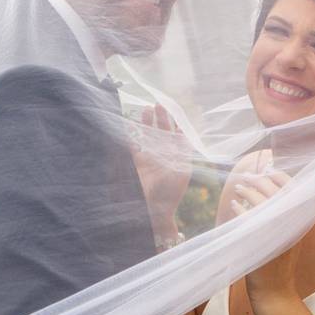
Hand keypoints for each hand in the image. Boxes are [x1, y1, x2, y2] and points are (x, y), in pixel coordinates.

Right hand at [131, 104, 193, 236]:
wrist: (154, 209)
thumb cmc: (171, 192)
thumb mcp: (182, 171)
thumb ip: (183, 152)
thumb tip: (184, 134)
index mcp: (176, 158)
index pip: (176, 136)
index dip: (175, 123)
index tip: (174, 111)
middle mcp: (163, 156)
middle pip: (161, 132)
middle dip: (160, 118)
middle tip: (157, 104)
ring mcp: (149, 159)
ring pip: (147, 135)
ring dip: (146, 123)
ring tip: (145, 109)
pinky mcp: (136, 163)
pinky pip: (133, 144)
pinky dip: (131, 134)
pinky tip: (130, 123)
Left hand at [231, 170, 299, 305]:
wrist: (275, 291)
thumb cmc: (280, 261)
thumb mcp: (291, 234)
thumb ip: (288, 212)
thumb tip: (273, 185)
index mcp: (302, 220)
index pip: (293, 187)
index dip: (278, 175)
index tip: (266, 170)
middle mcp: (292, 224)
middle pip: (275, 190)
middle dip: (259, 179)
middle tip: (247, 177)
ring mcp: (277, 232)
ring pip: (261, 201)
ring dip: (248, 191)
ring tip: (239, 188)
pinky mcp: (260, 240)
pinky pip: (247, 217)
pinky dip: (240, 208)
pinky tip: (235, 205)